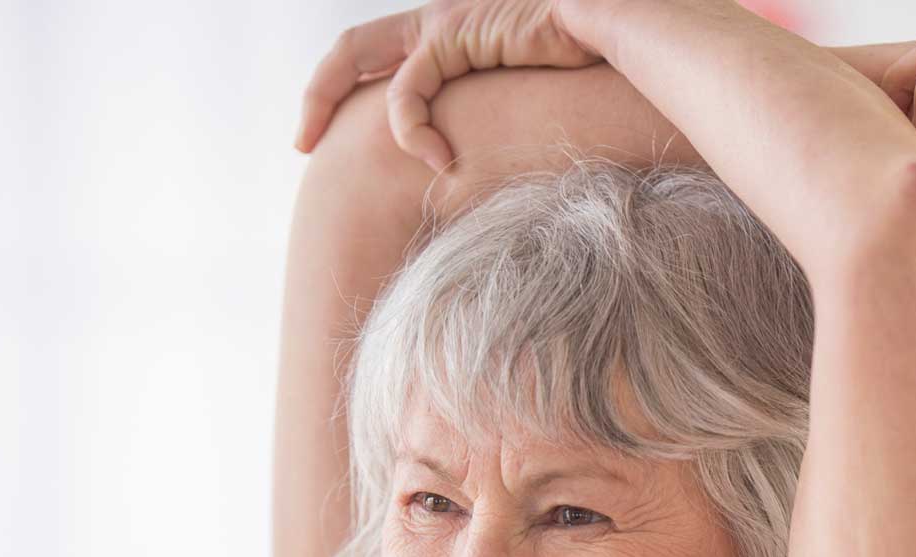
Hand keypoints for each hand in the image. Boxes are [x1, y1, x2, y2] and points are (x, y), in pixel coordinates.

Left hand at [293, 0, 607, 168]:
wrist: (612, 35)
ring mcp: (440, 21)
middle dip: (316, 97)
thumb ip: (489, 123)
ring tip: (346, 161)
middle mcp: (434, 21)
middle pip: (349, 49)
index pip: (375, 58)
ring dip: (339, 112)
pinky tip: (439, 162)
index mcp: (446, 33)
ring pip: (356, 59)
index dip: (344, 94)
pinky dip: (413, 131)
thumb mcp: (521, 102)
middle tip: (302, 146)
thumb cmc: (582, 75)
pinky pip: (409, 91)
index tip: (330, 140)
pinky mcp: (453, 35)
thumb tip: (476, 176)